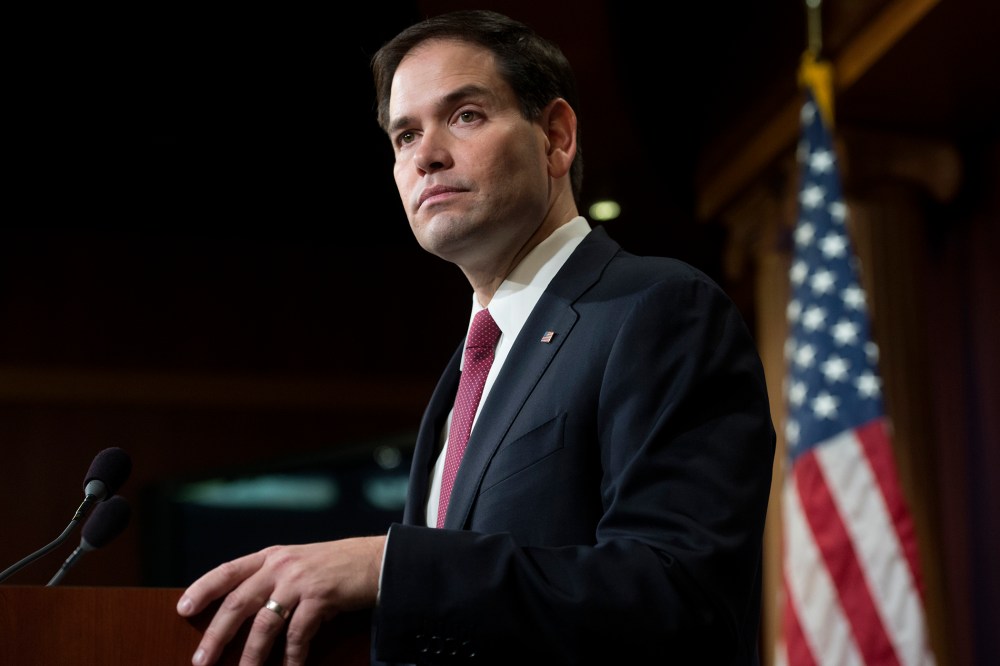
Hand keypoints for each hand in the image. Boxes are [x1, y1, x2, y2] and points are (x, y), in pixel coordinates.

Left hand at [176, 535, 385, 665]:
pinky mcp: (320, 597)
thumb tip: (245, 614)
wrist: (375, 560)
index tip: (182, 609)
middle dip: (216, 635)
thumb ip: (273, 581)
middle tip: (201, 660)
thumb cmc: (336, 566)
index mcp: (271, 556)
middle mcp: (280, 566)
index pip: (227, 571)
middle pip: (237, 603)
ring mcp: (299, 581)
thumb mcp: (299, 564)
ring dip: (252, 656)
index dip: (202, 589)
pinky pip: (298, 635)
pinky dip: (292, 657)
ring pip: (264, 624)